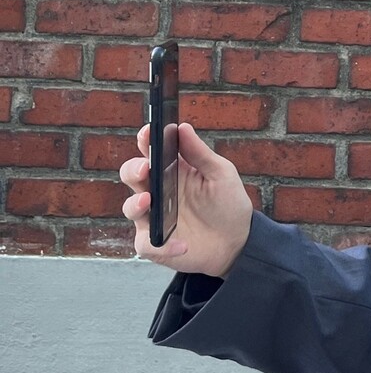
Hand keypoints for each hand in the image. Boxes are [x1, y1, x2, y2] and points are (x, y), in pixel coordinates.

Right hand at [120, 123, 252, 277]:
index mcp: (171, 170)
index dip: (144, 140)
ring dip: (135, 204)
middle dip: (133, 169)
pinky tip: (182, 245)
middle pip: (132, 175)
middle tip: (145, 168)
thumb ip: (201, 154)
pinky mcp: (156, 243)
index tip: (148, 132)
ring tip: (149, 202)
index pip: (149, 150)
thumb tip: (183, 127)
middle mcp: (156, 191)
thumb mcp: (221, 175)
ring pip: (130, 208)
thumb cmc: (227, 203)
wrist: (238, 240)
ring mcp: (153, 218)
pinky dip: (162, 245)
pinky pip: (147, 245)